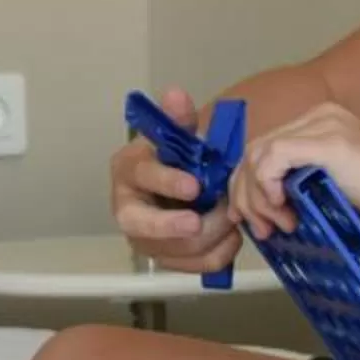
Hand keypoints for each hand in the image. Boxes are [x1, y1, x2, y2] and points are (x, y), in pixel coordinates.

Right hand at [110, 86, 242, 276]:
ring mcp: (145, 240)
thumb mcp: (174, 136)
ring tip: (231, 218)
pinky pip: (197, 266)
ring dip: (210, 235)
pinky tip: (231, 234)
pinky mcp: (166, 260)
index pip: (142, 177)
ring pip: (177, 251)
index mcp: (127, 172)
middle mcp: (127, 210)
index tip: (194, 186)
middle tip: (203, 221)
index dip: (167, 182)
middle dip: (174, 228)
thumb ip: (177, 118)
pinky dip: (220, 252)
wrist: (173, 187)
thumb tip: (175, 93)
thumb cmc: (173, 160)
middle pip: (143, 229)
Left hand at [229, 103, 359, 251]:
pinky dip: (267, 188)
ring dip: (256, 198)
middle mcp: (322, 117)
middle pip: (254, 151)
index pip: (265, 150)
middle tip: (261, 229)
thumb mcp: (340, 191)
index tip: (255, 220)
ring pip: (258, 155)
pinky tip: (285, 210)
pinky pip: (272, 158)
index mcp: (324, 124)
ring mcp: (326, 125)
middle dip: (246, 195)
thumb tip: (271, 209)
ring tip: (279, 227)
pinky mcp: (331, 142)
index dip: (250, 187)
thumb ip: (306, 187)